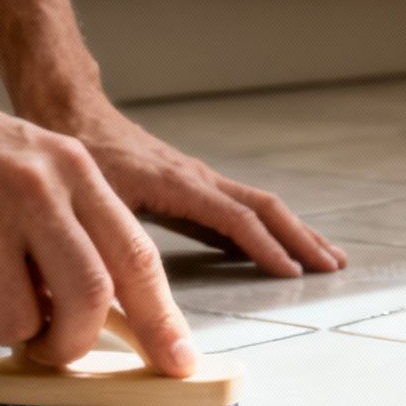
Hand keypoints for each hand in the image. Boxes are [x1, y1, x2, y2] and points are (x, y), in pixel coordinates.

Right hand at [0, 76, 198, 375]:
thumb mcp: (28, 160)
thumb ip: (69, 224)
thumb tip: (102, 310)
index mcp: (71, 168)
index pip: (135, 255)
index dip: (161, 318)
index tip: (178, 363)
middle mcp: (33, 190)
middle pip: (87, 299)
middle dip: (70, 343)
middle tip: (48, 349)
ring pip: (13, 322)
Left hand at [30, 100, 346, 277]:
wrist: (72, 112)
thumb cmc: (78, 154)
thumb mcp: (90, 201)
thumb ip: (108, 242)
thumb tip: (122, 293)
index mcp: (179, 184)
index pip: (236, 218)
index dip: (264, 248)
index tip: (291, 274)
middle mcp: (198, 178)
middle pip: (266, 207)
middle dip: (302, 238)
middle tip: (333, 266)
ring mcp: (199, 179)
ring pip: (260, 205)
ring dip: (295, 231)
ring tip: (324, 256)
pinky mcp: (193, 185)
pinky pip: (242, 206)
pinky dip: (268, 227)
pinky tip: (277, 247)